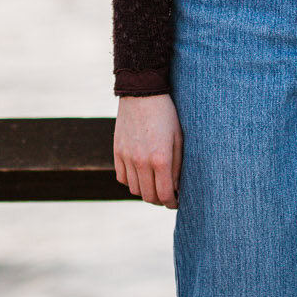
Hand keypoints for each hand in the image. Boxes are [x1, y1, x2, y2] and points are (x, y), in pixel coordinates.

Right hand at [114, 93, 182, 207]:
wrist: (142, 93)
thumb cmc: (166, 114)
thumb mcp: (178, 138)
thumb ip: (177, 165)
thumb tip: (176, 188)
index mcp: (161, 159)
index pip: (165, 194)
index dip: (172, 203)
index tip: (176, 203)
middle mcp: (141, 162)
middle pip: (149, 196)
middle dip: (160, 200)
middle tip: (167, 197)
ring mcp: (127, 157)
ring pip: (134, 189)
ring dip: (145, 191)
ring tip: (155, 185)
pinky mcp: (117, 152)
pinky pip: (122, 178)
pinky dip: (131, 181)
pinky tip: (140, 175)